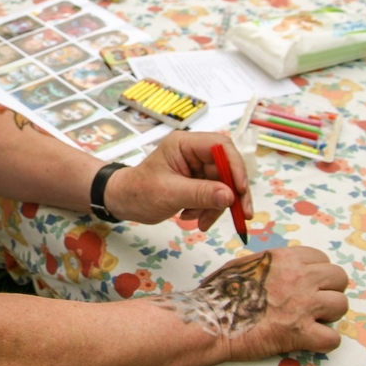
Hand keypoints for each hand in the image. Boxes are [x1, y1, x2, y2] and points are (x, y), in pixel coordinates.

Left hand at [105, 130, 251, 226]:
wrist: (124, 202)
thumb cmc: (138, 191)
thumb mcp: (169, 193)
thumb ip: (200, 194)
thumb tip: (230, 196)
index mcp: (184, 144)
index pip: (221, 146)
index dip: (235, 166)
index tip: (241, 190)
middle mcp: (194, 153)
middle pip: (227, 168)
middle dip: (233, 193)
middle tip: (241, 215)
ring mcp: (197, 168)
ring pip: (223, 185)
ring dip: (217, 206)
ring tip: (200, 221)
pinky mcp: (198, 183)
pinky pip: (215, 195)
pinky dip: (209, 210)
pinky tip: (192, 217)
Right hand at [186, 247, 348, 358]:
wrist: (211, 319)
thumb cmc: (219, 292)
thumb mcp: (242, 264)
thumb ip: (268, 264)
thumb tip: (277, 269)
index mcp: (286, 258)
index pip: (322, 258)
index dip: (316, 273)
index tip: (307, 284)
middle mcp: (300, 277)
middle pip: (339, 278)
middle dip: (329, 290)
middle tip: (313, 303)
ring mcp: (304, 305)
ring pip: (341, 305)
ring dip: (328, 315)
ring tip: (310, 321)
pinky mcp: (302, 333)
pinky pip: (332, 338)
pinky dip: (322, 342)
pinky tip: (308, 340)